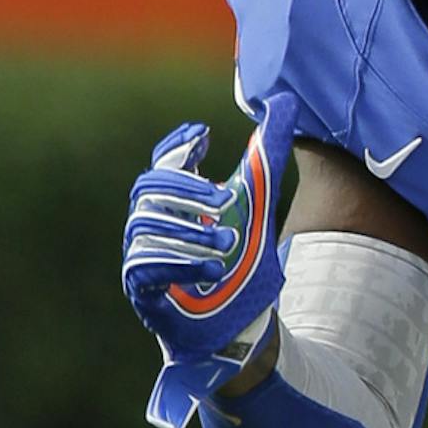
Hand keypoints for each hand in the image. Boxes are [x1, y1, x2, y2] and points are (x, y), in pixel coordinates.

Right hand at [122, 99, 295, 427]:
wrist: (243, 327)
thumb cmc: (242, 266)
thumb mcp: (259, 206)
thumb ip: (266, 155)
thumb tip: (284, 100)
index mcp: (177, 204)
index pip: (164, 165)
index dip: (177, 147)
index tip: (204, 135)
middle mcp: (153, 228)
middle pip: (148, 190)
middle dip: (184, 189)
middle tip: (221, 199)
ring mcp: (143, 260)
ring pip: (145, 229)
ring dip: (188, 232)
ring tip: (227, 242)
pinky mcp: (144, 293)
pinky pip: (145, 268)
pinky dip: (180, 264)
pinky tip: (213, 268)